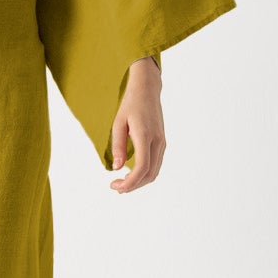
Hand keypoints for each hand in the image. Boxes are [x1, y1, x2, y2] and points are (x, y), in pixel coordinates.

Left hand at [109, 57, 165, 192]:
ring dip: (139, 182)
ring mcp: (162, 142)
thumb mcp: (118, 123)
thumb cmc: (131, 104)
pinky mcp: (162, 142)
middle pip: (149, 174)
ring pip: (154, 171)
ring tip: (122, 183)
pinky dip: (145, 174)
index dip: (130, 182)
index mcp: (145, 135)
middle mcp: (157, 141)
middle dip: (133, 185)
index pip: (142, 167)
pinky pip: (156, 164)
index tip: (115, 186)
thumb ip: (117, 146)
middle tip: (115, 187)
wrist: (147, 90)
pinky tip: (132, 173)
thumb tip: (117, 167)